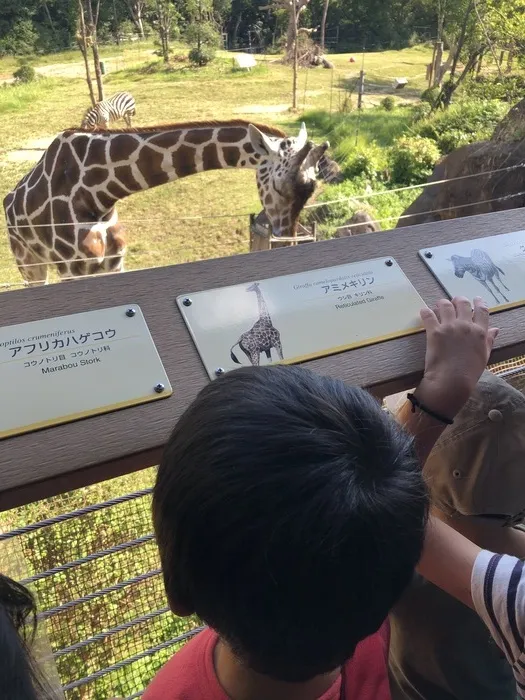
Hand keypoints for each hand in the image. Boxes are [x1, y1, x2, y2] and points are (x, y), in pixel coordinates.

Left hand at [415, 296, 498, 419]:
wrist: (452, 381)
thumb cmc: (470, 372)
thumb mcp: (484, 356)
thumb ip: (489, 340)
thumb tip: (495, 329)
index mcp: (480, 332)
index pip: (482, 311)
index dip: (479, 302)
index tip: (476, 299)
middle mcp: (466, 326)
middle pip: (463, 304)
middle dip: (458, 300)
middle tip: (454, 302)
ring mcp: (450, 327)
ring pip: (445, 305)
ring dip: (442, 303)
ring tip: (438, 306)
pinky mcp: (434, 331)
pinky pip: (428, 315)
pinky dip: (425, 312)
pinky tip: (424, 312)